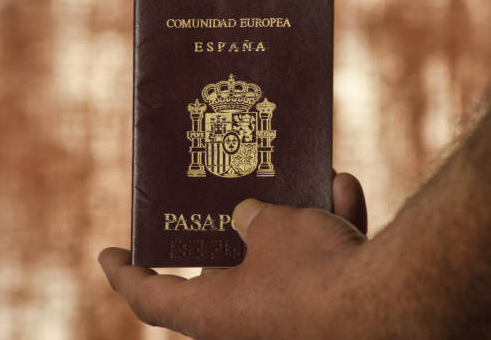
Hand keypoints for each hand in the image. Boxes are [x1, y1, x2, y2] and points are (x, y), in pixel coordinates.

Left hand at [98, 172, 366, 338]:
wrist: (391, 304)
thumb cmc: (311, 272)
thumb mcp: (269, 229)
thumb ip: (250, 219)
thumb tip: (248, 217)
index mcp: (213, 312)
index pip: (148, 297)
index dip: (122, 273)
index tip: (107, 253)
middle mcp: (246, 321)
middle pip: (218, 273)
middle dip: (222, 232)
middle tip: (217, 200)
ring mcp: (287, 317)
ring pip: (277, 261)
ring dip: (290, 219)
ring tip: (296, 177)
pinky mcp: (329, 310)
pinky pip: (321, 265)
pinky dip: (330, 229)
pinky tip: (341, 185)